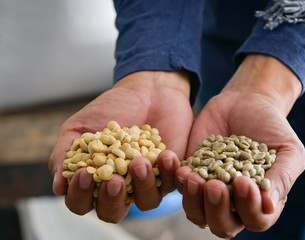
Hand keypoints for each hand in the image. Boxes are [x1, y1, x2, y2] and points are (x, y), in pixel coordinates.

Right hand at [49, 70, 192, 222]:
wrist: (148, 90)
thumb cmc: (111, 108)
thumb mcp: (80, 126)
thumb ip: (64, 154)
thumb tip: (58, 187)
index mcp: (95, 179)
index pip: (82, 202)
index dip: (80, 195)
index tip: (83, 174)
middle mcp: (121, 186)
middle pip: (113, 212)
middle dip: (112, 200)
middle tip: (114, 180)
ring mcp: (147, 182)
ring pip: (147, 202)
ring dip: (143, 186)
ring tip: (140, 161)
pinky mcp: (170, 173)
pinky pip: (173, 184)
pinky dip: (169, 172)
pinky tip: (166, 155)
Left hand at [175, 54, 304, 237]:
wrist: (246, 103)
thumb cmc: (272, 128)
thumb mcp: (289, 150)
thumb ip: (282, 177)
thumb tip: (270, 206)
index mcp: (260, 201)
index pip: (256, 219)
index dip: (249, 208)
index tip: (243, 181)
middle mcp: (233, 202)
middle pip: (222, 225)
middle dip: (216, 209)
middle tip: (214, 185)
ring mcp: (209, 189)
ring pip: (196, 211)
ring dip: (192, 199)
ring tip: (192, 176)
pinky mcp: (190, 173)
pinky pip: (179, 186)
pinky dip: (177, 180)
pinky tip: (178, 166)